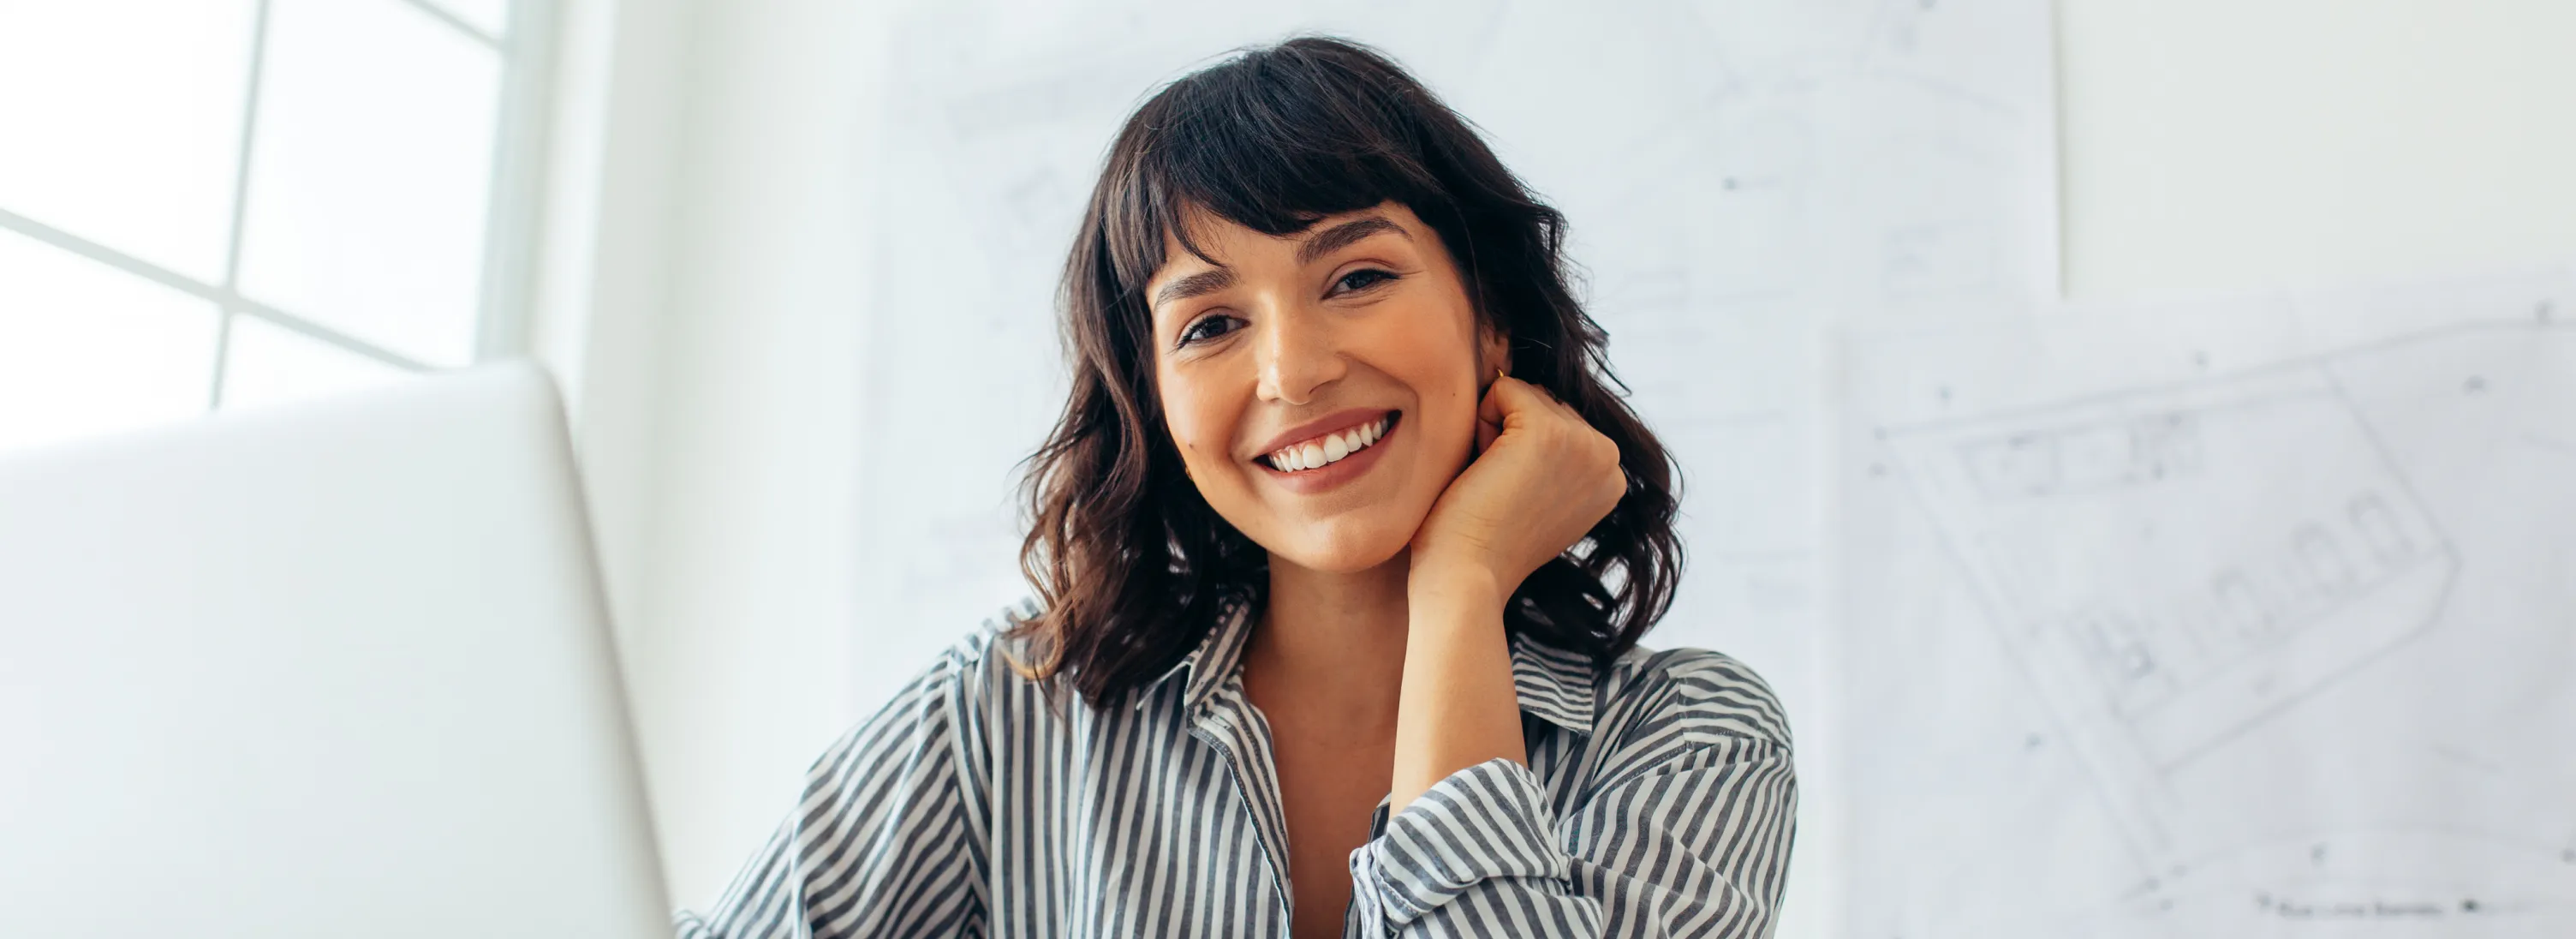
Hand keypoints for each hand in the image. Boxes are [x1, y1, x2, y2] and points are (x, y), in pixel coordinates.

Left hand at [1407, 373, 1625, 606]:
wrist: (1467, 576)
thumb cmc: (1484, 540)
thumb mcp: (1539, 493)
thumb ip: (1554, 455)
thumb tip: (1529, 389)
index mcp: (1612, 476)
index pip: (1559, 419)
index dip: (1522, 452)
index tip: (1518, 500)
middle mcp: (1609, 457)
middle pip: (1542, 401)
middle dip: (1509, 435)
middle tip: (1501, 492)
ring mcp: (1583, 442)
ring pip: (1522, 394)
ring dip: (1493, 431)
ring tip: (1494, 483)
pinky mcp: (1547, 430)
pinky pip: (1501, 389)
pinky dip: (1480, 423)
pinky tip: (1485, 470)